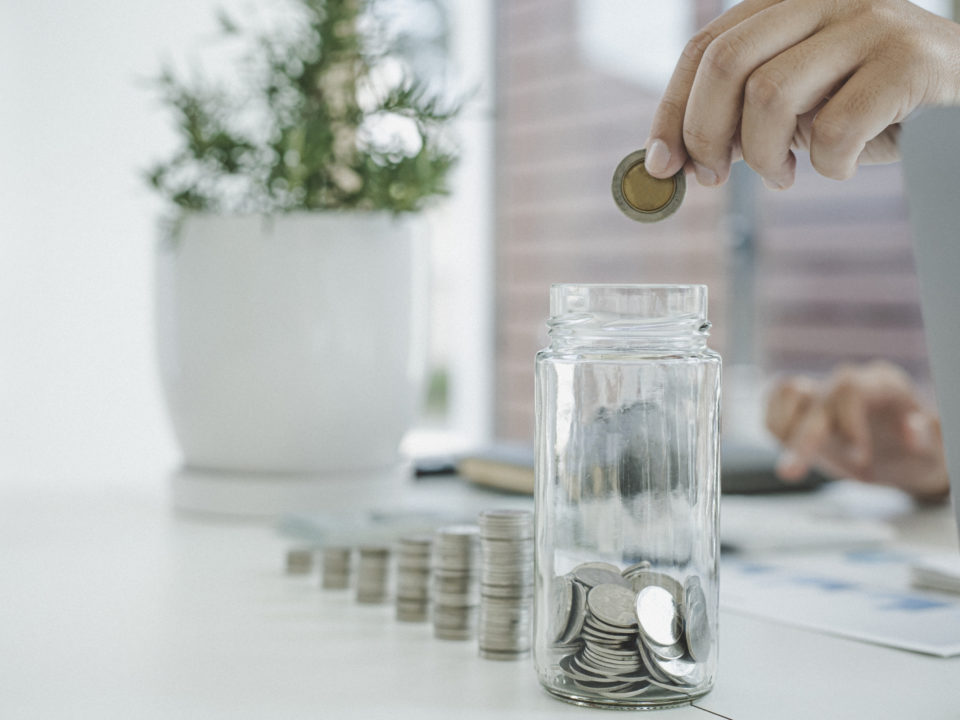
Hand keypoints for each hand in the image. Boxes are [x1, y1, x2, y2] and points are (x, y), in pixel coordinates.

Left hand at [645, 0, 959, 187]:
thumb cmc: (872, 101)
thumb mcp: (798, 100)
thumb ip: (740, 117)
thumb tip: (672, 159)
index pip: (704, 48)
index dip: (672, 111)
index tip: (661, 163)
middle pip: (725, 64)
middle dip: (706, 135)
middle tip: (716, 177)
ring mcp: (870, 21)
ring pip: (770, 96)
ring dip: (766, 157)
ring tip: (787, 173)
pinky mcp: (909, 58)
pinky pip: (835, 129)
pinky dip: (828, 165)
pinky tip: (843, 165)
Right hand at [765, 361, 948, 500]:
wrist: (902, 460)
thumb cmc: (919, 453)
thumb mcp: (936, 452)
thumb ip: (928, 437)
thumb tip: (913, 428)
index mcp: (883, 385)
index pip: (850, 389)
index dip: (848, 422)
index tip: (857, 457)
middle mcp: (849, 384)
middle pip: (815, 397)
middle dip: (802, 438)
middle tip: (790, 473)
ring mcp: (823, 393)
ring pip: (786, 391)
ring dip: (784, 429)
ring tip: (792, 465)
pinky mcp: (802, 407)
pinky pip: (773, 402)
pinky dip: (774, 424)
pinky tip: (786, 449)